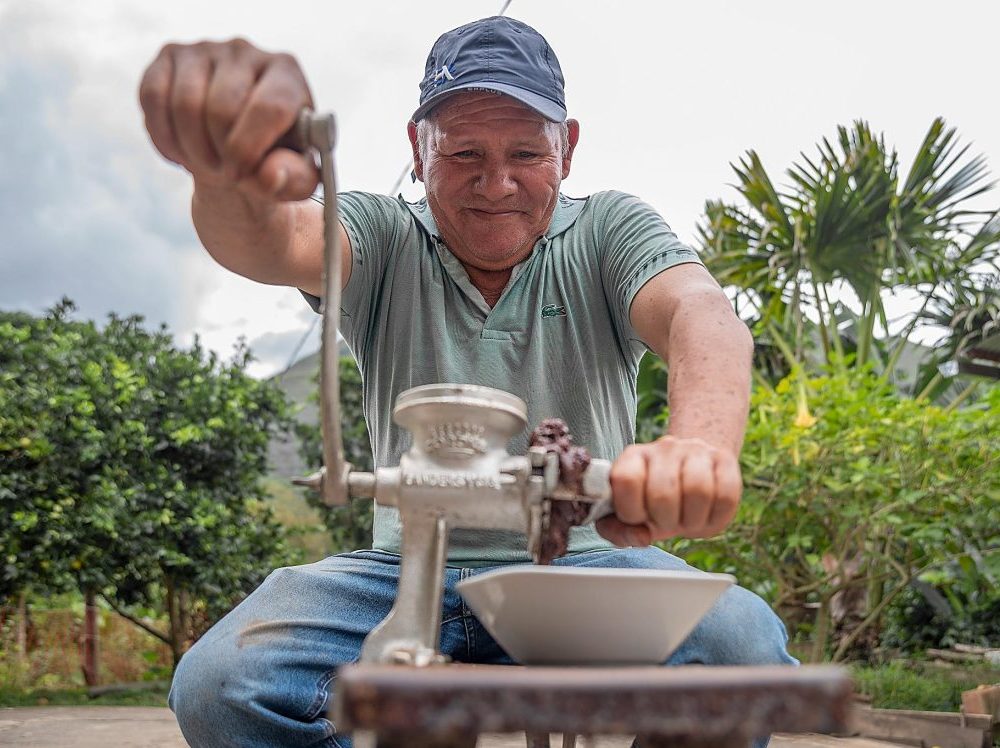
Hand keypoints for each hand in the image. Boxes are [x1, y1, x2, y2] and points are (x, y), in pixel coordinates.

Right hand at [138, 39, 317, 199]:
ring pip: (185, 105)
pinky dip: (163, 136)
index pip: (268, 108)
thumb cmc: (272, 158)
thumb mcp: (295, 177)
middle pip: (221, 109)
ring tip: (206, 164)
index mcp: (287, 74)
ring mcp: (205, 48)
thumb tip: (271, 175)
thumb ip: (295, 180)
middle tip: (224, 173)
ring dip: (191, 150)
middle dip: (218, 155)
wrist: (238, 145)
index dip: (248, 150)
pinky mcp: (170, 55)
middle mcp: (247, 51)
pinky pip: (153, 97)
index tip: (240, 174)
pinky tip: (181, 152)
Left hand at [596, 436, 741, 545]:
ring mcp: (696, 450)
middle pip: (663, 493)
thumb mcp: (629, 516)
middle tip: (667, 520)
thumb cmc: (653, 501)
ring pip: (698, 491)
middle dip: (665, 520)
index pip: (626, 480)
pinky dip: (716, 517)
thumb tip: (642, 537)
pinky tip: (706, 514)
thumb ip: (618, 530)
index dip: (631, 511)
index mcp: (633, 457)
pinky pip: (727, 496)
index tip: (638, 517)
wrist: (690, 475)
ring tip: (687, 518)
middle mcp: (664, 448)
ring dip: (692, 520)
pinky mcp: (725, 460)